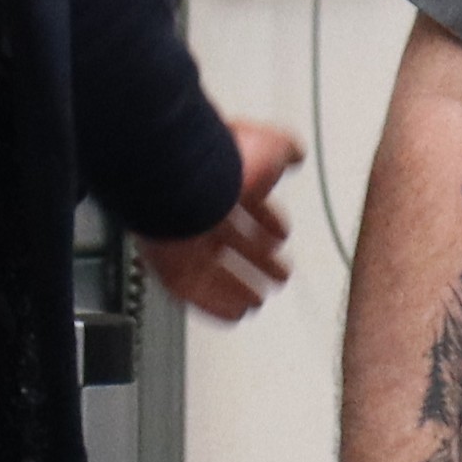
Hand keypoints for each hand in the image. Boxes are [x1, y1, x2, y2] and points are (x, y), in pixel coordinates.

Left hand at [141, 117, 307, 321]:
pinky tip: (235, 313)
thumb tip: (293, 154)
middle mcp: (198, 207)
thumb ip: (281, 153)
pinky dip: (215, 303)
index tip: (280, 237)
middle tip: (277, 274)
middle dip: (256, 258)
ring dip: (238, 285)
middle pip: (230, 241)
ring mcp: (182, 236)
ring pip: (212, 268)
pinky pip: (192, 289)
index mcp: (220, 180)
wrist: (181, 175)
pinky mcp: (168, 262)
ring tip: (259, 299)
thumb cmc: (220, 159)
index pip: (247, 206)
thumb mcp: (268, 148)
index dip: (267, 223)